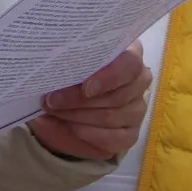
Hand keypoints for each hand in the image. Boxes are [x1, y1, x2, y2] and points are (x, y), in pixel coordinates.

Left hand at [29, 42, 151, 160]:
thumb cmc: (68, 79)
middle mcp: (139, 80)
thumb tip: (56, 69)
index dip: (109, 76)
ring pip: (112, 116)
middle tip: (52, 100)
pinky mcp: (131, 134)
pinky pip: (114, 138)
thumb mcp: (65, 67)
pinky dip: (89, 133)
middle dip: (80, 99)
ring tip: (55, 111)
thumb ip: (68, 65)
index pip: (131, 62)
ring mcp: (137, 108)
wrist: (62, 110)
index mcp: (129, 53)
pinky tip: (72, 127)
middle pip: (118, 94)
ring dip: (79, 115)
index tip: (85, 88)